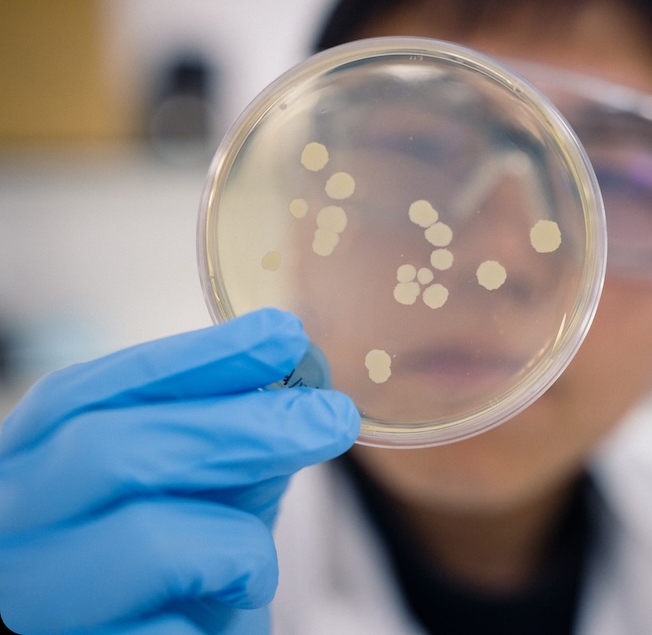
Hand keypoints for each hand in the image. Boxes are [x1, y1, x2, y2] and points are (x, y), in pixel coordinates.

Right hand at [0, 308, 359, 633]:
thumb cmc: (175, 579)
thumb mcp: (199, 497)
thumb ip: (230, 443)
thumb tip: (300, 382)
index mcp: (22, 473)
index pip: (84, 395)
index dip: (188, 359)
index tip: (283, 334)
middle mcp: (4, 534)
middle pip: (110, 449)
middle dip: (239, 426)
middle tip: (332, 418)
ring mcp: (28, 606)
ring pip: (147, 537)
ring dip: (239, 539)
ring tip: (259, 566)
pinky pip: (174, 626)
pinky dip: (231, 608)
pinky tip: (233, 609)